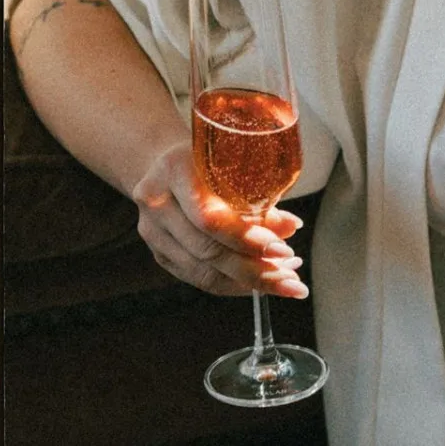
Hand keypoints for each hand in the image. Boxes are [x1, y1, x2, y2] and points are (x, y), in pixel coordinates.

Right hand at [131, 140, 308, 298]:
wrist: (168, 164)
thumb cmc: (210, 160)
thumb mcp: (234, 166)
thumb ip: (260, 197)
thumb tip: (290, 228)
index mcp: (174, 170)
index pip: (210, 217)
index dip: (248, 239)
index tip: (284, 251)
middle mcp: (156, 202)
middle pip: (207, 250)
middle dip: (255, 269)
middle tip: (291, 278)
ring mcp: (152, 232)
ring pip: (203, 272)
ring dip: (249, 282)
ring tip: (284, 281)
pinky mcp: (160, 253)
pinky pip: (199, 279)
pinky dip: (233, 285)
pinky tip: (260, 284)